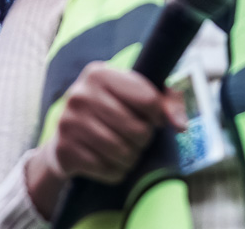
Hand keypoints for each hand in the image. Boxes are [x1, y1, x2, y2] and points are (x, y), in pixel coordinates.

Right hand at [23, 63, 185, 215]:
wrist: (67, 134)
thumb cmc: (111, 109)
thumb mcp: (137, 94)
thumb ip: (167, 102)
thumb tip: (180, 126)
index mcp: (99, 73)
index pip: (149, 100)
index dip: (158, 115)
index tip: (152, 118)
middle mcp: (80, 94)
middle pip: (137, 129)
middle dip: (144, 139)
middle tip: (138, 137)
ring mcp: (68, 123)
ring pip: (122, 152)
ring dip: (132, 157)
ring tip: (127, 150)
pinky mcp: (65, 150)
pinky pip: (107, 169)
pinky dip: (116, 171)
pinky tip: (110, 161)